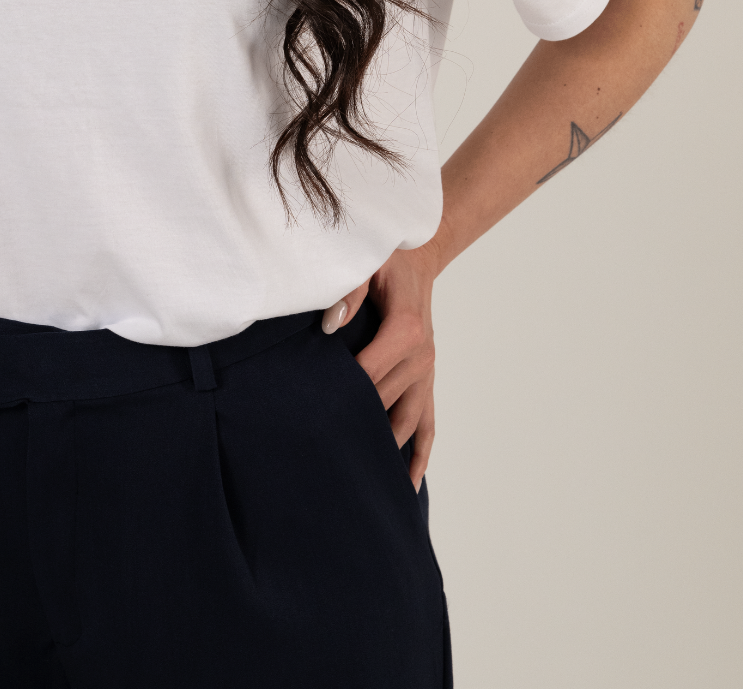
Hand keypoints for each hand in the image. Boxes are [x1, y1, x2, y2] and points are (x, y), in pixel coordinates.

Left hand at [321, 239, 441, 489]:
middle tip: (321, 460)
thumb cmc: (387, 258)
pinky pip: (429, 423)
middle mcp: (421, 357)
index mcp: (404, 330)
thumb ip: (348, 290)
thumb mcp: (367, 261)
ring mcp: (427, 372)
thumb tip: (329, 326)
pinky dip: (421, 455)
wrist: (418, 256)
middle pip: (382, 404)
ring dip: (386, 451)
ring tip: (361, 485)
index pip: (367, 376)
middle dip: (353, 427)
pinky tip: (409, 483)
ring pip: (406, 422)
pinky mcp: (427, 380)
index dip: (340, 395)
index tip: (313, 420)